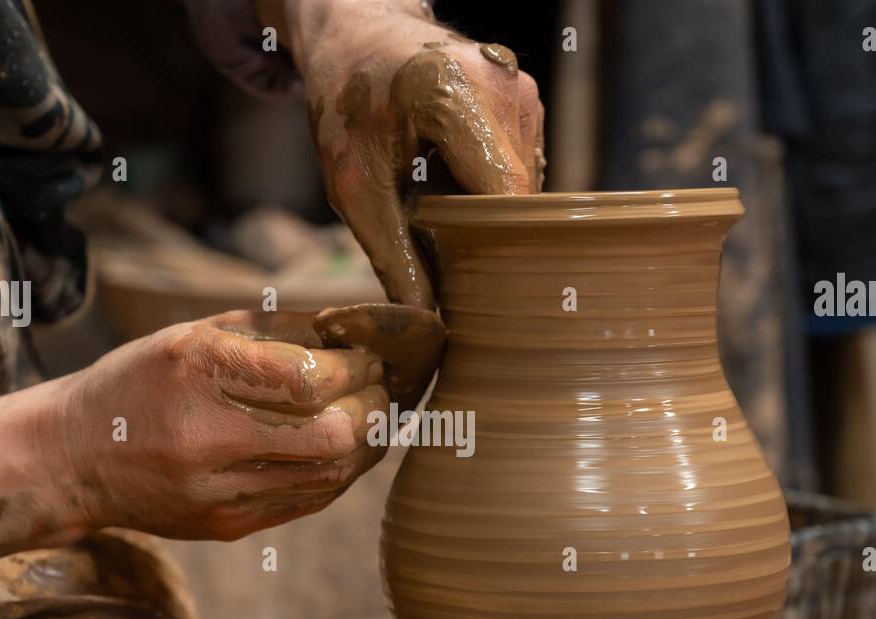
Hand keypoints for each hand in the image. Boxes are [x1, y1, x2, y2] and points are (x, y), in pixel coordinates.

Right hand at [63, 308, 397, 540]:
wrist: (73, 460)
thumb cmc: (142, 382)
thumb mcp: (193, 335)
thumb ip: (275, 329)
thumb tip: (356, 327)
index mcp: (197, 372)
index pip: (309, 377)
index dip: (356, 367)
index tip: (370, 355)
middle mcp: (206, 436)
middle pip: (332, 434)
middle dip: (375, 408)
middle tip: (384, 388)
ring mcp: (216, 491)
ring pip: (331, 475)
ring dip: (367, 443)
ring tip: (373, 416)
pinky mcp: (226, 526)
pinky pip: (310, 501)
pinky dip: (340, 472)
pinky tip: (345, 449)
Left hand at [267, 0, 544, 307]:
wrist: (355, 34)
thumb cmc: (348, 107)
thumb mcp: (356, 189)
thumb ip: (396, 259)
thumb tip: (430, 327)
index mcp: (456, 97)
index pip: (504, 202)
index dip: (496, 254)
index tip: (474, 293)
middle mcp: (504, 87)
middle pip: (519, 201)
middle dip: (487, 237)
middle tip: (441, 253)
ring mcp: (523, 89)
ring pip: (526, 189)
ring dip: (488, 212)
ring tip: (436, 199)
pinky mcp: (528, 97)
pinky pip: (522, 167)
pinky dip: (490, 188)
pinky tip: (450, 178)